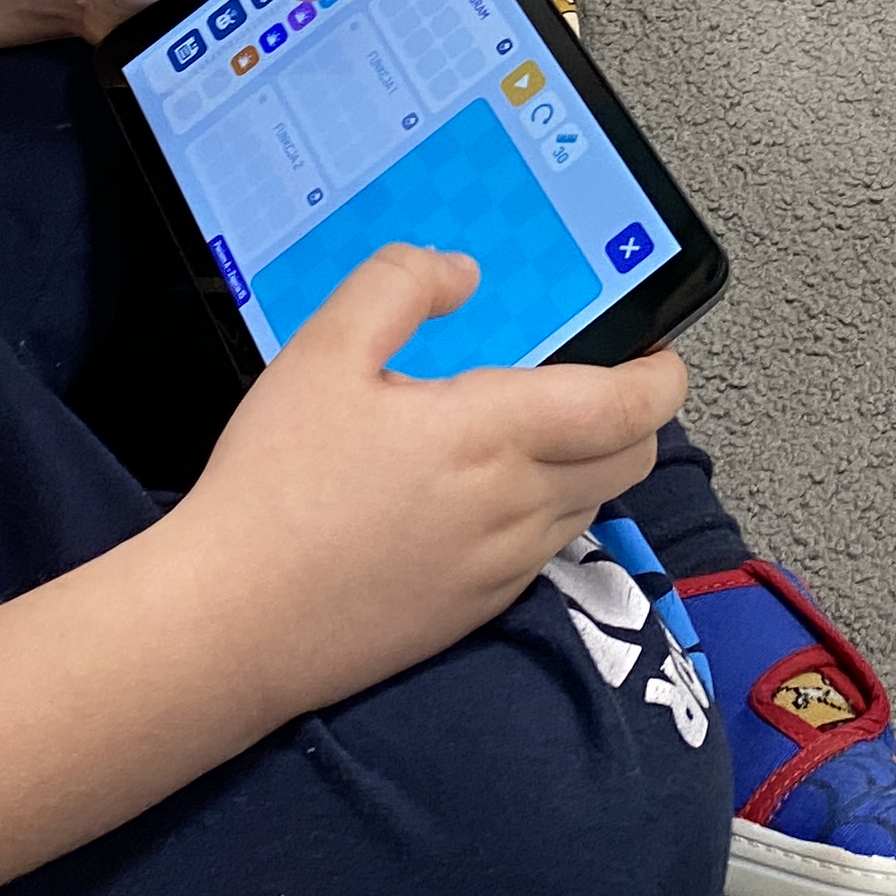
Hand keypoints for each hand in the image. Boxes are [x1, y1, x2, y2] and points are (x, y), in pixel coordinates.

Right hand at [171, 244, 688, 721]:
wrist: (231, 623)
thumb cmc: (273, 486)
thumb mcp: (321, 352)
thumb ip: (398, 287)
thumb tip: (461, 272)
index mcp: (491, 435)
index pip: (629, 408)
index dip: (663, 377)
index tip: (658, 351)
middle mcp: (514, 507)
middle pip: (629, 459)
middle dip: (633, 414)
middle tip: (595, 379)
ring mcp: (500, 568)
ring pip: (588, 505)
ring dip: (587, 462)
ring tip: (530, 427)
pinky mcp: (475, 611)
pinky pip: (542, 551)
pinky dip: (542, 510)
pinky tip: (477, 491)